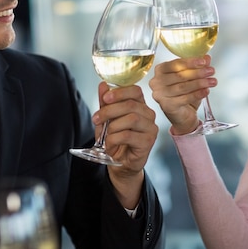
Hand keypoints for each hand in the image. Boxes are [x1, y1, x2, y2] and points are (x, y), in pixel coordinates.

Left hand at [93, 81, 157, 207]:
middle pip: (131, 105)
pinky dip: (115, 139)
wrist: (120, 164)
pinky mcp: (148, 142)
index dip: (120, 92)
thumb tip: (103, 85)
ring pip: (131, 119)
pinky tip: (110, 144)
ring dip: (112, 126)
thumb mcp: (106, 120)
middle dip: (109, 110)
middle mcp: (148, 115)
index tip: (105, 98)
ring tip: (105, 135)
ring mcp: (150, 128)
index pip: (136, 90)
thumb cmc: (115, 141)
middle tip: (96, 118)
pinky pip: (129, 135)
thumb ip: (106, 103)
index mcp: (140, 106)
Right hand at [149, 55, 215, 134]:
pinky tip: (206, 91)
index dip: (190, 62)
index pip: (175, 64)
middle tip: (210, 71)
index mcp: (160, 70)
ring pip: (183, 87)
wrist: (182, 115)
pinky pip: (185, 98)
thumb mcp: (191, 78)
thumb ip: (197, 66)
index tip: (203, 61)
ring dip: (200, 83)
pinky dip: (197, 94)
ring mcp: (160, 95)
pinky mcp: (167, 106)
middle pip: (179, 75)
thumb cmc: (183, 94)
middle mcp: (157, 82)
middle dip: (198, 73)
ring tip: (212, 81)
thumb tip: (206, 58)